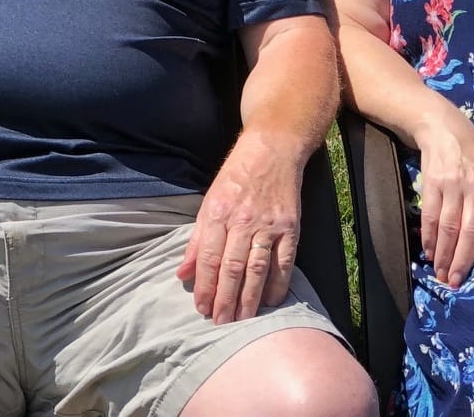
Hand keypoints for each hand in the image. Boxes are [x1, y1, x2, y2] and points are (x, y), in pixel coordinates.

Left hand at [177, 131, 302, 322]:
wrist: (272, 149)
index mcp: (218, 213)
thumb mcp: (209, 200)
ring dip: (249, 298)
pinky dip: (278, 284)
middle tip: (220, 323)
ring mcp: (268, 224)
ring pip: (257, 269)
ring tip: (242, 320)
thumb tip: (183, 273)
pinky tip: (272, 301)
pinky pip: (284, 262)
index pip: (209, 259)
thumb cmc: (236, 175)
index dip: (205, 287)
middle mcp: (243, 220)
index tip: (202, 309)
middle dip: (225, 300)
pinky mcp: (290, 226)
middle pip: (232, 268)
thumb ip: (198, 240)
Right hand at [414, 100, 473, 287]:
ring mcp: (452, 185)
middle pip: (470, 231)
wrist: (444, 127)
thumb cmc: (473, 156)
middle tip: (455, 282)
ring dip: (443, 254)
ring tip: (440, 273)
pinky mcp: (432, 182)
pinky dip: (429, 236)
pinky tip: (428, 250)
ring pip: (449, 227)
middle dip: (462, 260)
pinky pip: (430, 215)